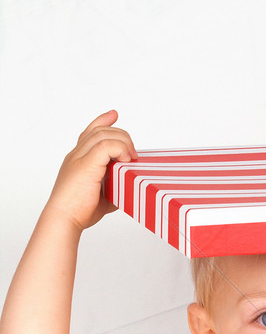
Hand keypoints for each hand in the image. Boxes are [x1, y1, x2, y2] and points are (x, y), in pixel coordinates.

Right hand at [46, 110, 136, 232]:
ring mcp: (79, 158)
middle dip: (120, 134)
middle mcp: (76, 155)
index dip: (102, 121)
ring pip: (103, 135)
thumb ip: (114, 187)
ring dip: (122, 142)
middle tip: (133, 152)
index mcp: (77, 160)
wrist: (64, 219)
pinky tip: (126, 160)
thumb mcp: (103, 197)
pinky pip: (105, 146)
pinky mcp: (85, 165)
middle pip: (99, 131)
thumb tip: (130, 188)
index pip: (89, 133)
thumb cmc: (80, 212)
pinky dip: (119, 148)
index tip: (114, 115)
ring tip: (131, 158)